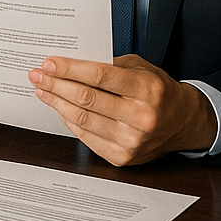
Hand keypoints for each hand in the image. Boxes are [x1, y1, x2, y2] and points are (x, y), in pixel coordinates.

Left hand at [28, 54, 217, 165]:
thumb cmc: (158, 90)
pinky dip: (69, 121)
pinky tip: (59, 109)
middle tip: (36, 75)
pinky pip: (87, 138)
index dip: (70, 69)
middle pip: (86, 99)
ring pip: (83, 120)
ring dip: (56, 103)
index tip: (49, 63)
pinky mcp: (123, 158)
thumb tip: (69, 63)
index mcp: (147, 89)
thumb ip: (108, 65)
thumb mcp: (139, 68)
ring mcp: (132, 142)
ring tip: (42, 90)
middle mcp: (141, 117)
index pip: (99, 76)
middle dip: (56, 85)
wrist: (184, 122)